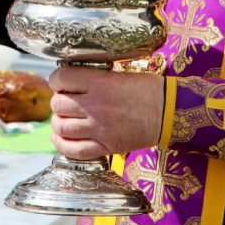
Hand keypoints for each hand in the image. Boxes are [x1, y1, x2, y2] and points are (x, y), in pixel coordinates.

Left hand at [48, 67, 163, 159]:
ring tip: (65, 119)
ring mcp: (99, 128)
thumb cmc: (146, 90)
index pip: (60, 79)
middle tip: (66, 102)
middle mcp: (95, 105)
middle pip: (58, 105)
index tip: (60, 83)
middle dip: (58, 103)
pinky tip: (61, 139)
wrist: (169, 112)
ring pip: (61, 127)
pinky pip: (74, 150)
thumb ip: (92, 78)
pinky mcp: (106, 147)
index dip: (56, 80)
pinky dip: (62, 145)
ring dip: (59, 123)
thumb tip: (68, 82)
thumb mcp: (117, 74)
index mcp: (99, 82)